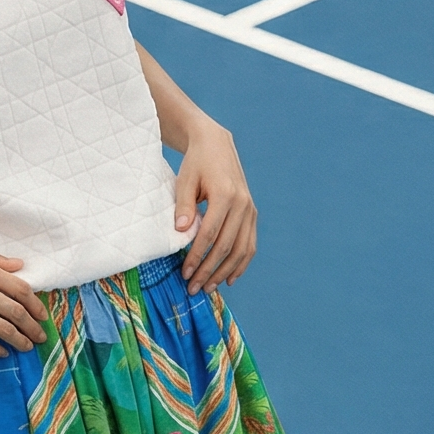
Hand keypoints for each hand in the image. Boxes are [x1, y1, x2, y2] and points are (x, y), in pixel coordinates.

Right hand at [0, 247, 46, 355]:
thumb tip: (20, 265)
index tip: (42, 316)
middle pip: (16, 312)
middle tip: (40, 336)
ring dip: (19, 340)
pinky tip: (1, 352)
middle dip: (33, 327)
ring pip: (3, 328)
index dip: (36, 305)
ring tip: (27, 347)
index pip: (20, 289)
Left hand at [174, 118, 257, 288]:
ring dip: (224, 272)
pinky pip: (250, 244)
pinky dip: (241, 263)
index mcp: (224, 195)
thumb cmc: (196, 164)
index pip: (209, 235)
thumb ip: (183, 206)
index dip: (197, 257)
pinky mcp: (252, 214)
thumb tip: (181, 231)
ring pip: (241, 250)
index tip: (185, 273)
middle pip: (226, 246)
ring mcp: (250, 210)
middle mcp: (242, 204)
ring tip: (209, 287)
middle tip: (193, 288)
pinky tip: (229, 278)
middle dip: (209, 270)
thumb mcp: (184, 181)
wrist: (216, 145)